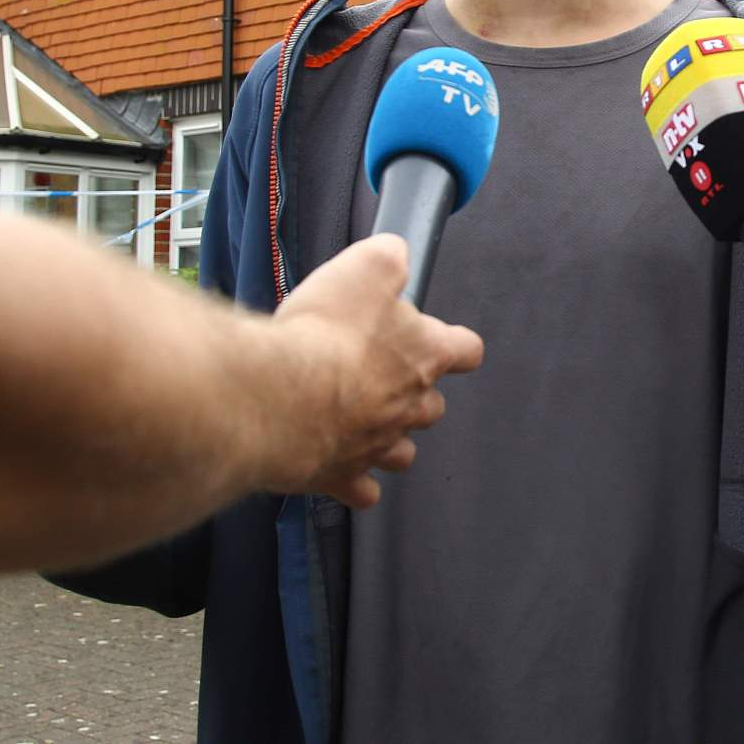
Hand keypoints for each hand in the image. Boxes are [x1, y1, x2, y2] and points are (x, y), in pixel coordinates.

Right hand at [256, 235, 484, 507]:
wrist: (277, 396)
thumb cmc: (325, 332)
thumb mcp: (365, 267)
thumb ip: (388, 258)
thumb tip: (397, 254)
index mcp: (424, 355)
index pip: (466, 350)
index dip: (455, 343)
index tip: (446, 341)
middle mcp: (408, 406)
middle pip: (432, 406)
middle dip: (414, 393)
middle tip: (380, 374)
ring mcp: (376, 446)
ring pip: (402, 451)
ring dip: (389, 438)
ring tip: (363, 421)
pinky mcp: (338, 476)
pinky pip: (360, 490)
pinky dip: (354, 483)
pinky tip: (339, 468)